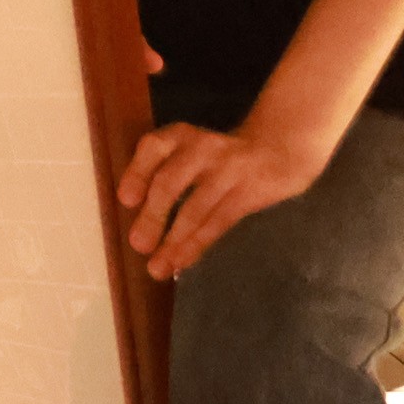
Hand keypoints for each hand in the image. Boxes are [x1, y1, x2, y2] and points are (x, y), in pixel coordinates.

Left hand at [114, 108, 332, 278]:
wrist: (277, 149)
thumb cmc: (216, 157)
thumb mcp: (188, 150)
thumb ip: (161, 173)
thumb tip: (135, 219)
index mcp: (180, 136)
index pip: (153, 147)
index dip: (137, 173)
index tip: (126, 200)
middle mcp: (201, 149)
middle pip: (172, 181)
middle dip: (154, 215)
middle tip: (138, 244)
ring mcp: (227, 171)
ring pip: (196, 209)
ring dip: (175, 241)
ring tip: (157, 267)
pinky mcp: (248, 194)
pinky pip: (218, 222)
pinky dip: (197, 244)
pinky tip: (182, 262)